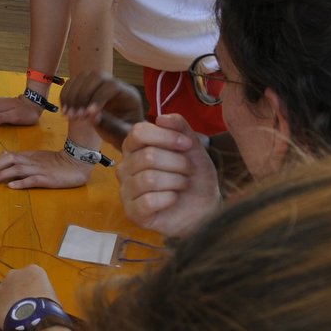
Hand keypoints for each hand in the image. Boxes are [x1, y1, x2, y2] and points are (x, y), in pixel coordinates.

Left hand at [0, 148, 92, 188]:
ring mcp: (39, 169)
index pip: (9, 155)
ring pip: (17, 169)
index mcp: (30, 156)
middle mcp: (32, 161)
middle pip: (10, 160)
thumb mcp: (40, 157)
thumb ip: (27, 160)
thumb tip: (12, 166)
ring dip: (2, 175)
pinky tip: (11, 186)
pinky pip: (32, 180)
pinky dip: (20, 182)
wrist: (77, 162)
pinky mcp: (47, 178)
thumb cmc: (59, 161)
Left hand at [0, 264, 56, 329]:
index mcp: (32, 270)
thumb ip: (42, 292)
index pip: (32, 276)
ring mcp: (1, 288)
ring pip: (5, 294)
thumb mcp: (52, 295)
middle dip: (19, 291)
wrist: (35, 321)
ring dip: (10, 302)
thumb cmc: (49, 308)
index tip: (37, 298)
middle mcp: (14, 274)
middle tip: (26, 305)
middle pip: (16, 282)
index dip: (34, 289)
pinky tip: (12, 322)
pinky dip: (4, 314)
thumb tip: (39, 300)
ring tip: (19, 316)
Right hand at [57, 72, 144, 145]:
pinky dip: (65, 95)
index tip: (88, 114)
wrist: (120, 135)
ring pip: (82, 77)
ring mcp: (99, 84)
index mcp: (128, 94)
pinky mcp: (87, 88)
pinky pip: (73, 84)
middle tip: (76, 115)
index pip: (112, 86)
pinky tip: (65, 110)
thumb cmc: (125, 136)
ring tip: (68, 114)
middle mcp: (114, 85)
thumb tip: (92, 115)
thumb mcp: (123, 135)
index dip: (98, 97)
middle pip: (95, 77)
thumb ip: (111, 126)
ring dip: (71, 96)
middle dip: (82, 95)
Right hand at [117, 114, 219, 236]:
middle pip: (148, 156)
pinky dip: (169, 199)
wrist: (205, 207)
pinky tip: (174, 199)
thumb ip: (179, 127)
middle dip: (178, 163)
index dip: (166, 136)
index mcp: (135, 148)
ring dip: (176, 181)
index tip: (187, 144)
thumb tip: (161, 118)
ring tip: (183, 184)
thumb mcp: (192, 147)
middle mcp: (125, 167)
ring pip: (149, 179)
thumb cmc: (194, 176)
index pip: (138, 132)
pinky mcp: (132, 212)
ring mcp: (126, 190)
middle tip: (189, 170)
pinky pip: (148, 201)